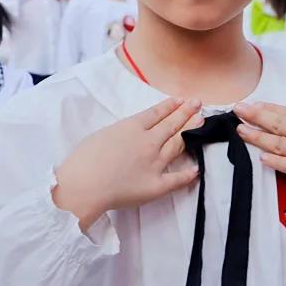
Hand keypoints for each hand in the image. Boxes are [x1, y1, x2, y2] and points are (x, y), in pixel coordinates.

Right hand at [53, 97, 201, 232]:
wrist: (85, 185)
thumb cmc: (84, 159)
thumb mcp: (103, 134)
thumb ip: (121, 132)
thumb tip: (131, 134)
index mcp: (132, 127)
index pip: (156, 113)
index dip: (170, 106)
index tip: (180, 100)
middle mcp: (148, 142)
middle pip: (171, 125)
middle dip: (185, 113)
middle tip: (197, 104)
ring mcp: (155, 163)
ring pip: (177, 144)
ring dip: (189, 132)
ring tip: (200, 122)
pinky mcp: (156, 185)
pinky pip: (176, 179)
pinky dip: (188, 174)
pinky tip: (197, 168)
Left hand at [234, 102, 285, 214]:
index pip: (285, 111)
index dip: (264, 108)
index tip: (248, 104)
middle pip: (276, 124)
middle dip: (254, 117)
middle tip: (236, 111)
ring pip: (278, 145)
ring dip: (257, 138)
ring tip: (242, 132)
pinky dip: (274, 161)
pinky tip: (262, 157)